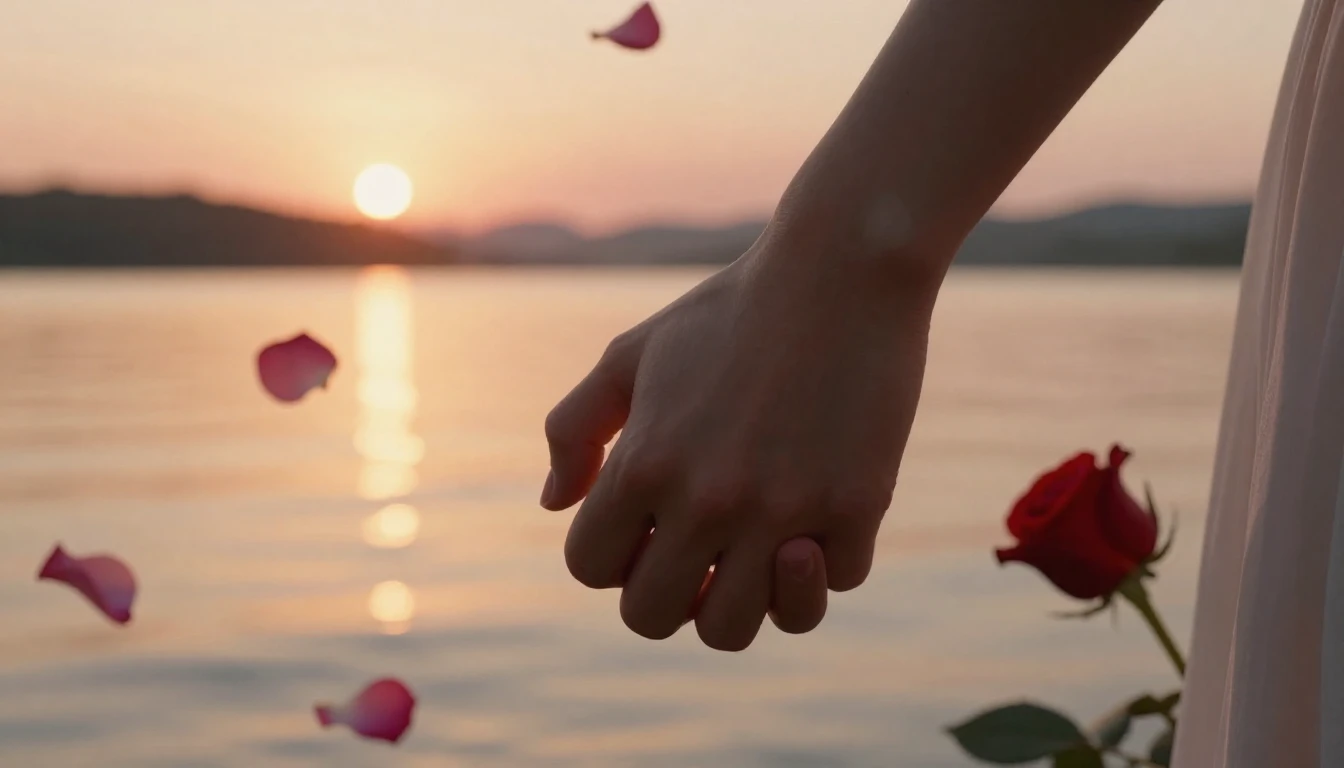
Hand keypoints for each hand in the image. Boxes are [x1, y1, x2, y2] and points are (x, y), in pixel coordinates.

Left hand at [542, 229, 934, 649]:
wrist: (839, 268)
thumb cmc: (728, 311)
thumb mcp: (631, 354)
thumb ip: (575, 429)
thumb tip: (554, 505)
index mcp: (643, 463)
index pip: (591, 567)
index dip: (613, 553)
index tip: (649, 524)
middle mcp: (706, 499)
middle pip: (651, 617)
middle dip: (666, 593)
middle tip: (700, 553)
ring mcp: (784, 510)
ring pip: (736, 630)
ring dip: (742, 601)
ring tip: (759, 553)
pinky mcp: (857, 506)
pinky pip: (833, 585)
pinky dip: (827, 560)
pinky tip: (822, 507)